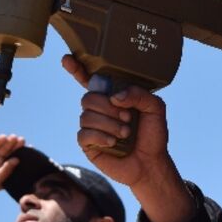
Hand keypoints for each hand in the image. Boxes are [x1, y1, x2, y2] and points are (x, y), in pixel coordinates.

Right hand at [0, 134, 23, 198]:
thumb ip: (6, 170)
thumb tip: (17, 160)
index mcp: (8, 171)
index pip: (18, 161)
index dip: (25, 155)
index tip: (32, 149)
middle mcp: (2, 163)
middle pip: (12, 152)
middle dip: (17, 146)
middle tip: (22, 140)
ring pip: (3, 147)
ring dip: (9, 142)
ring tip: (13, 137)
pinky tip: (3, 137)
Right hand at [63, 55, 170, 189]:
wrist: (151, 163)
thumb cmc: (153, 134)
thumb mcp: (155, 108)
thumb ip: (139, 94)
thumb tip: (114, 96)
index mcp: (112, 97)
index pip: (90, 80)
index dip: (77, 69)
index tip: (67, 59)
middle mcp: (99, 109)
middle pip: (88, 98)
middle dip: (109, 108)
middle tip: (128, 118)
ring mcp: (91, 126)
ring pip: (86, 116)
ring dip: (109, 124)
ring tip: (126, 133)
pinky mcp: (88, 143)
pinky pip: (83, 134)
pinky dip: (100, 136)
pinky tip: (113, 142)